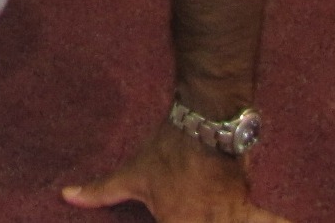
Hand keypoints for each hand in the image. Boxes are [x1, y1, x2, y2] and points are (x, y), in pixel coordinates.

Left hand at [63, 118, 288, 222]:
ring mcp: (228, 218)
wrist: (205, 121)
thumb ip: (100, 192)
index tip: (174, 220)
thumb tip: (65, 196)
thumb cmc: (166, 149)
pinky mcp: (248, 206)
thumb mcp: (132, 174)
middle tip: (198, 218)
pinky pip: (269, 222)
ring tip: (217, 220)